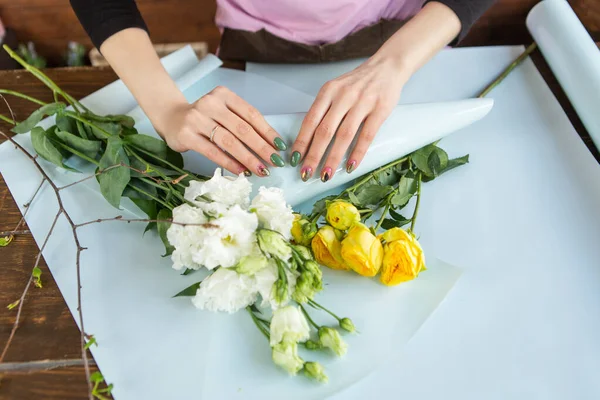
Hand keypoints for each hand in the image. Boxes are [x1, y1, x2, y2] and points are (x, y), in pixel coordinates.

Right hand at [156, 86, 286, 176]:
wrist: (171, 118)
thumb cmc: (204, 118)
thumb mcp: (223, 112)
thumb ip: (242, 123)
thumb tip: (270, 146)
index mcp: (224, 95)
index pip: (251, 114)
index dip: (268, 132)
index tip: (280, 147)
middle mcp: (210, 103)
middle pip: (242, 129)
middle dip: (262, 148)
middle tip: (275, 162)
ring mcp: (196, 118)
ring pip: (229, 141)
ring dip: (248, 158)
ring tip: (261, 170)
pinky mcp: (186, 135)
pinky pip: (212, 151)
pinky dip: (229, 163)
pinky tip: (241, 171)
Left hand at [291, 56, 407, 181]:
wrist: (387, 66)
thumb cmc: (358, 83)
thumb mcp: (336, 89)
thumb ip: (324, 109)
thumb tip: (309, 140)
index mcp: (328, 91)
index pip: (310, 120)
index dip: (301, 142)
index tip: (294, 160)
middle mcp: (343, 96)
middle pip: (324, 131)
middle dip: (313, 155)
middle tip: (306, 174)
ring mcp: (362, 102)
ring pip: (344, 135)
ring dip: (333, 158)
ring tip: (326, 175)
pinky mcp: (380, 109)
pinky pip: (367, 135)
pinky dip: (358, 153)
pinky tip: (351, 166)